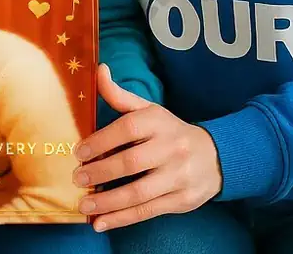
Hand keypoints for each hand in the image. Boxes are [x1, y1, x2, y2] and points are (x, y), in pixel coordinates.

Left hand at [73, 64, 221, 231]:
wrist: (215, 156)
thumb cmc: (169, 131)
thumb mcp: (148, 110)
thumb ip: (120, 96)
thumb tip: (99, 70)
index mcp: (158, 121)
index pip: (127, 128)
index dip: (101, 141)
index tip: (79, 152)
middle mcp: (170, 148)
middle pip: (131, 163)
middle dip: (101, 173)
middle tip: (77, 179)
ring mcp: (178, 176)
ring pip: (138, 193)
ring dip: (108, 202)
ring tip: (84, 206)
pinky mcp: (181, 201)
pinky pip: (147, 212)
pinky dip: (122, 219)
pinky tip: (101, 223)